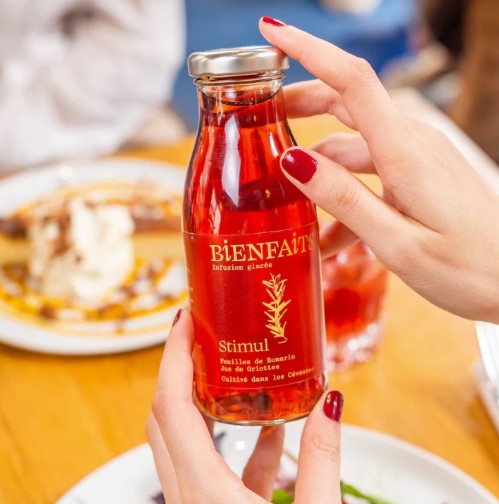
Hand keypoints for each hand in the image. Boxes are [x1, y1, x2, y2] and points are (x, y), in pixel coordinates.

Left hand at [147, 310, 343, 503]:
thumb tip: (330, 403)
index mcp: (204, 491)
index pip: (172, 407)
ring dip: (203, 401)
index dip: (174, 356)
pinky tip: (270, 431)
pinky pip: (210, 467)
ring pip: (181, 439)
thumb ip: (322, 459)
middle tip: (201, 333)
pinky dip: (234, 441)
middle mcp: (187, 495)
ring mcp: (193, 503)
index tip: (185, 320)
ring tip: (231, 370)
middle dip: (179, 368)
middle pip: (165, 416)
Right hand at [259, 18, 498, 323]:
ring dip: (317, 170)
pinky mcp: (417, 176)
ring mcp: (415, 159)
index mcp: (405, 154)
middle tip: (259, 121)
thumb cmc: (466, 269)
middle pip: (345, 103)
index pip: (352, 81)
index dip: (309, 50)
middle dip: (299, 105)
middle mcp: (411, 144)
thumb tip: (294, 162)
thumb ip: (344, 200)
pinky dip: (341, 195)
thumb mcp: (397, 244)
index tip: (271, 33)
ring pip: (351, 146)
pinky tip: (327, 235)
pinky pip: (368, 173)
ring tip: (286, 207)